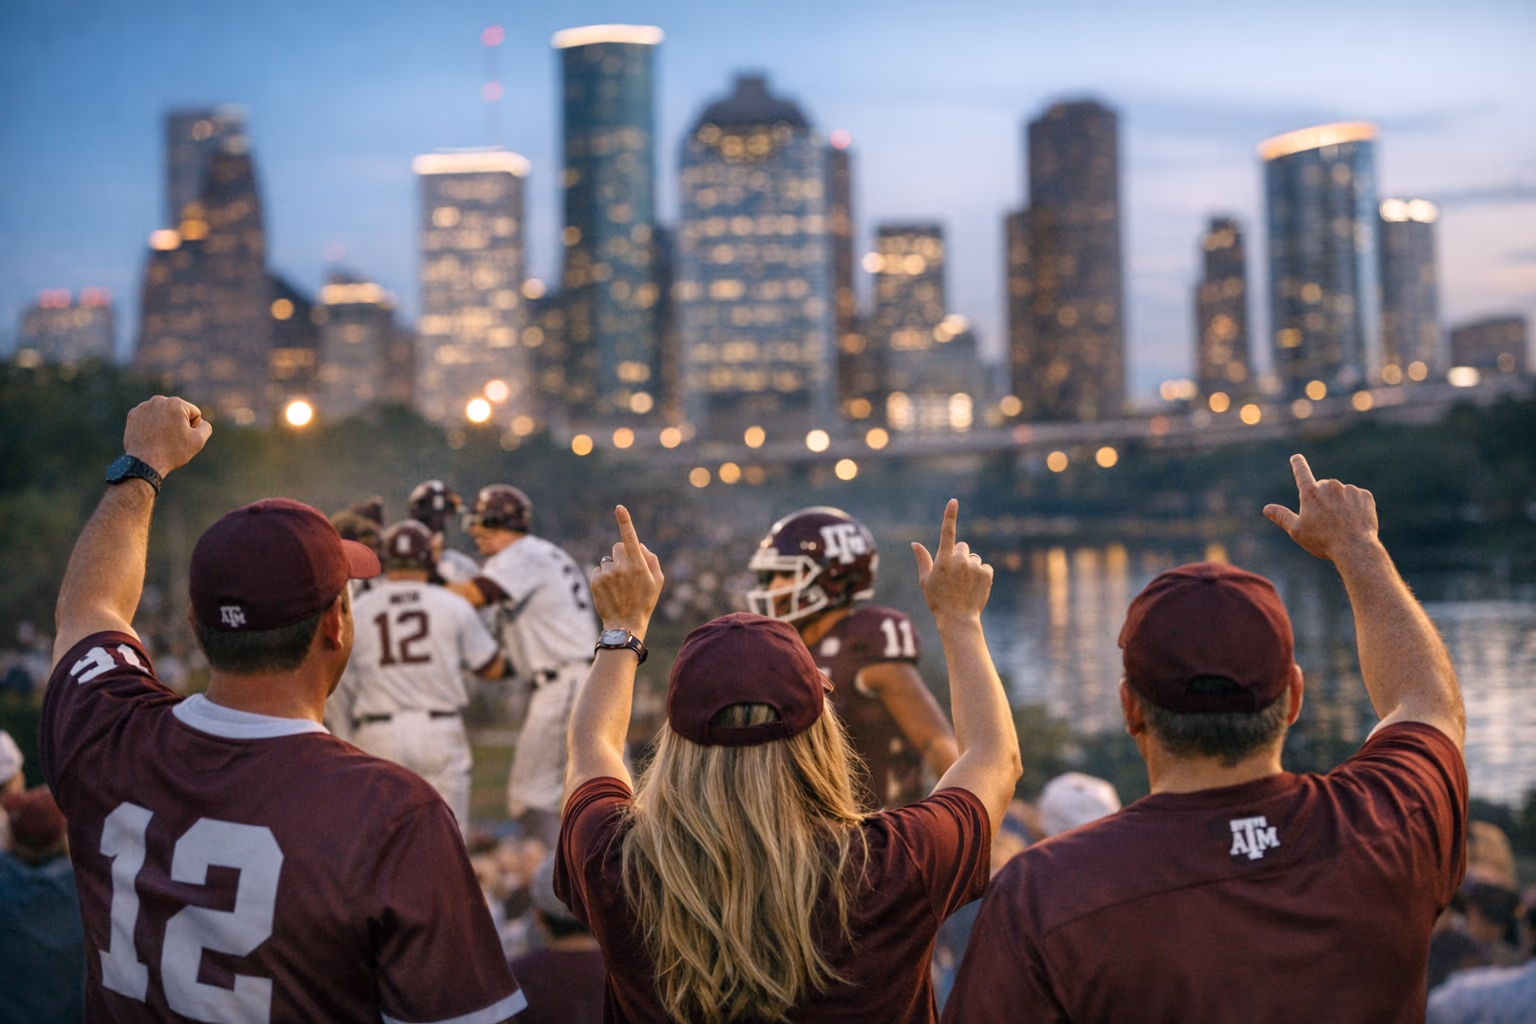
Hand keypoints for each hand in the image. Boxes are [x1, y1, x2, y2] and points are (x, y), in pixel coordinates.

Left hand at [123, 396, 211, 477]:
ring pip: (162, 414)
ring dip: (164, 423)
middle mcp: (158, 400)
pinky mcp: (133, 415)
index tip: (182, 438)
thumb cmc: (172, 452)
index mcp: (176, 403)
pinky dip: (151, 426)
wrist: (144, 463)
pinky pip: (148, 418)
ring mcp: (143, 407)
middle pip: (177, 411)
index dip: (192, 428)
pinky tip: (150, 437)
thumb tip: (200, 421)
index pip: (193, 413)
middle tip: (171, 439)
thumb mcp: (198, 441)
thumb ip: (205, 426)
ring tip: (160, 439)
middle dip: (177, 423)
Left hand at [589, 505, 663, 635]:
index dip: (625, 521)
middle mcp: (623, 567)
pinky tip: (609, 591)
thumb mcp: (657, 582)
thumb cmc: (644, 602)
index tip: (619, 507)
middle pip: (617, 547)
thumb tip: (638, 544)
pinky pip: (598, 570)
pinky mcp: (596, 581)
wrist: (625, 624)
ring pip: (607, 560)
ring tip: (618, 587)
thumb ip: (651, 559)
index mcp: (639, 566)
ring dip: (612, 568)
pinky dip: (602, 578)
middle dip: (621, 555)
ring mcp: (608, 574)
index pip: (630, 538)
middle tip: (627, 574)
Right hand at [912, 499, 992, 627]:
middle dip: (959, 556)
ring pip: (974, 558)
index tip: (954, 501)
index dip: (950, 515)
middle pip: (962, 547)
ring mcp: (975, 566)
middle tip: (954, 575)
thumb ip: (922, 559)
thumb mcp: (925, 580)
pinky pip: (985, 567)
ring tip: (965, 585)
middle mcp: (960, 560)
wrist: (958, 619)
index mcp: (943, 559)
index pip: (947, 532)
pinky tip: (975, 587)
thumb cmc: (938, 600)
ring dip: (970, 567)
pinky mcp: (988, 574)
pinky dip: (981, 575)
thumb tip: (914, 543)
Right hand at [1264, 454, 1379, 561]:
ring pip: (1341, 493)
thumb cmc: (1323, 541)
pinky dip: (1355, 507)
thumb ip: (1282, 516)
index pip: (1301, 472)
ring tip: (1341, 524)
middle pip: (1323, 487)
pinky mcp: (1365, 496)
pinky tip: (1354, 521)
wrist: (1355, 548)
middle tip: (1325, 520)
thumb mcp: (1297, 531)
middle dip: (1322, 498)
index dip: (1298, 464)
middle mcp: (1330, 486)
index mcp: (1311, 493)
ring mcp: (1349, 489)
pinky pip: (1357, 498)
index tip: (1296, 457)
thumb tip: (1267, 508)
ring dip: (1340, 503)